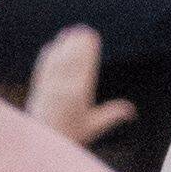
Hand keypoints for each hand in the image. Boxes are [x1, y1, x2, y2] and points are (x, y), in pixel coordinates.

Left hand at [21, 23, 132, 147]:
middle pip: (71, 60)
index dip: (88, 51)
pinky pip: (44, 66)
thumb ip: (111, 115)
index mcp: (79, 96)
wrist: (45, 142)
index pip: (85, 67)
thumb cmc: (71, 135)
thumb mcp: (93, 126)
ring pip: (57, 60)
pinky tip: (54, 44)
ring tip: (70, 31)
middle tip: (84, 29)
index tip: (92, 38)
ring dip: (64, 45)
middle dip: (77, 43)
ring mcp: (49, 86)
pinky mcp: (38, 87)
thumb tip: (131, 111)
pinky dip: (49, 54)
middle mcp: (63, 89)